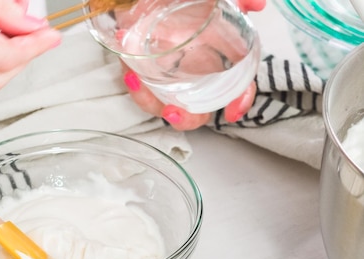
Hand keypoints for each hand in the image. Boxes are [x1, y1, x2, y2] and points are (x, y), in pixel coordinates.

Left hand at [122, 0, 265, 130]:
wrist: (151, 4)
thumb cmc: (191, 6)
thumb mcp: (213, 3)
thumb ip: (239, 1)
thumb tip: (257, 4)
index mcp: (217, 61)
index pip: (236, 89)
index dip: (240, 101)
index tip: (232, 113)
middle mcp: (194, 75)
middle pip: (196, 111)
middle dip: (186, 118)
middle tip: (172, 112)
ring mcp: (168, 78)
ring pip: (163, 105)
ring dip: (150, 100)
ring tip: (138, 80)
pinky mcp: (144, 74)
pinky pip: (141, 90)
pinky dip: (135, 85)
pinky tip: (130, 72)